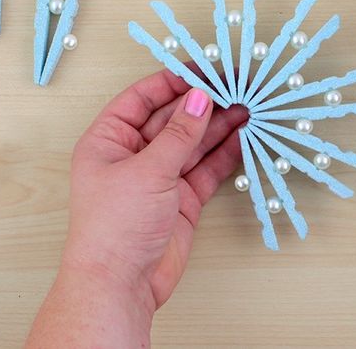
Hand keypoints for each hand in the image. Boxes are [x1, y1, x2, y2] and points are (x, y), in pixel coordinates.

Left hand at [26, 68, 247, 347]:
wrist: (121, 284)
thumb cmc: (114, 227)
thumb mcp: (148, 170)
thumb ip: (179, 134)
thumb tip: (200, 99)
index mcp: (109, 140)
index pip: (142, 98)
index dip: (173, 82)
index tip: (204, 71)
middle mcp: (134, 155)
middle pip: (171, 119)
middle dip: (202, 104)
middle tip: (234, 87)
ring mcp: (159, 177)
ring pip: (192, 143)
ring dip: (218, 126)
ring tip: (246, 108)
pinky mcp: (181, 199)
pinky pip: (205, 168)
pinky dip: (223, 154)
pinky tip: (241, 137)